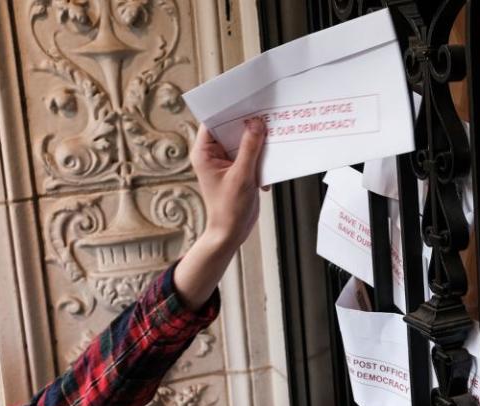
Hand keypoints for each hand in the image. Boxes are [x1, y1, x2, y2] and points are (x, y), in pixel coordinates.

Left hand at [173, 119, 266, 309]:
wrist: (232, 233)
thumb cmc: (229, 209)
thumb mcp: (241, 176)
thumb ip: (249, 148)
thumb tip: (256, 124)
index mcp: (205, 153)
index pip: (213, 121)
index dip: (227, 109)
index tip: (244, 98)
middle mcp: (214, 155)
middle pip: (231, 129)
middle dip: (248, 124)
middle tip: (265, 112)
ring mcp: (228, 162)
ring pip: (244, 141)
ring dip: (259, 140)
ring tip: (274, 131)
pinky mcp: (240, 169)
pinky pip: (252, 154)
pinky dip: (263, 154)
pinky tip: (274, 156)